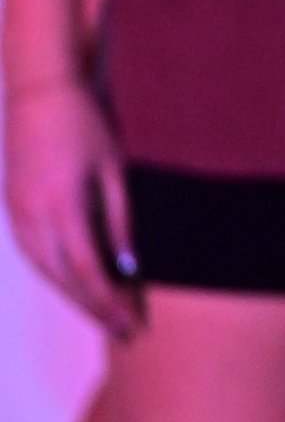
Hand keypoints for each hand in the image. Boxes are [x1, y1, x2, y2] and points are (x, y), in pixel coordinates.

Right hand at [5, 76, 138, 336]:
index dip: (112, 302)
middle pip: (65, 280)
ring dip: (73, 297)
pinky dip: (56, 275)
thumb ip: (120, 221)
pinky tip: (77, 285)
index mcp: (63, 205)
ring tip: (103, 314)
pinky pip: (32, 254)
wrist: (39, 91)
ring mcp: (17, 212)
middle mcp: (33, 215)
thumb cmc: (84, 124)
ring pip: (45, 271)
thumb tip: (130, 268)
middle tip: (123, 331)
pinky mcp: (13, 208)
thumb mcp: (114, 170)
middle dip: (95, 309)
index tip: (134, 322)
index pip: (90, 271)